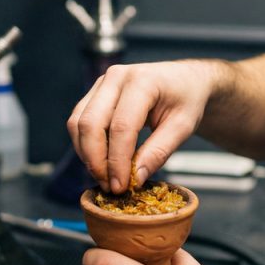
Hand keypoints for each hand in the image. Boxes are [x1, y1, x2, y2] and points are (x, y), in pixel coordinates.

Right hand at [67, 61, 220, 192]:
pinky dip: (85, 145)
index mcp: (143, 81)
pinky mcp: (94, 93)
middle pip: (91, 123)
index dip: (117, 160)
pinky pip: (78, 121)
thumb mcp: (183, 127)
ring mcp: (102, 83)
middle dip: (96, 160)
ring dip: (87, 155)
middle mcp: (116, 77)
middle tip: (110, 186)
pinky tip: (101, 162)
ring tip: (106, 177)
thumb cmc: (186, 100)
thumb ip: (159, 152)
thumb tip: (135, 178)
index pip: (121, 126)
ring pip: (78, 123)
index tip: (121, 186)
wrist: (184, 80)